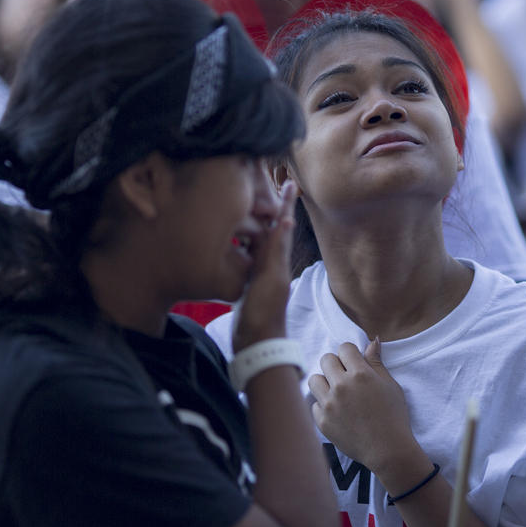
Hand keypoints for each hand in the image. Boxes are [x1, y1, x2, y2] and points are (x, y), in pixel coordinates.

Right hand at [232, 181, 296, 350]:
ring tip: (252, 206)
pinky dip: (243, 244)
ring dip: (256, 223)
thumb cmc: (264, 313)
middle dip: (270, 208)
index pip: (282, 224)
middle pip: (270, 229)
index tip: (290, 182)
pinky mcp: (246, 284)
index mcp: (277, 259)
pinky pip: (246, 256)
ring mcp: (258, 274)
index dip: (284, 203)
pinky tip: (235, 240)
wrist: (257, 344)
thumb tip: (287, 219)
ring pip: (258, 241)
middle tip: (268, 186)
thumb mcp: (271, 280)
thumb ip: (276, 252)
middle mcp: (270, 263)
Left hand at [307, 339, 421, 478]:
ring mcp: (329, 404)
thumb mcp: (390, 385)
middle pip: (326, 359)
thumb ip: (376, 362)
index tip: (355, 363)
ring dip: (325, 382)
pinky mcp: (322, 421)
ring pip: (314, 379)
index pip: (344, 348)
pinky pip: (314, 404)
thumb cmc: (394, 415)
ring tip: (337, 392)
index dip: (351, 354)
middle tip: (346, 377)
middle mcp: (341, 386)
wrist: (388, 450)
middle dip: (336, 364)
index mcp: (360, 374)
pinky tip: (337, 411)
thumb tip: (372, 340)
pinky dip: (323, 405)